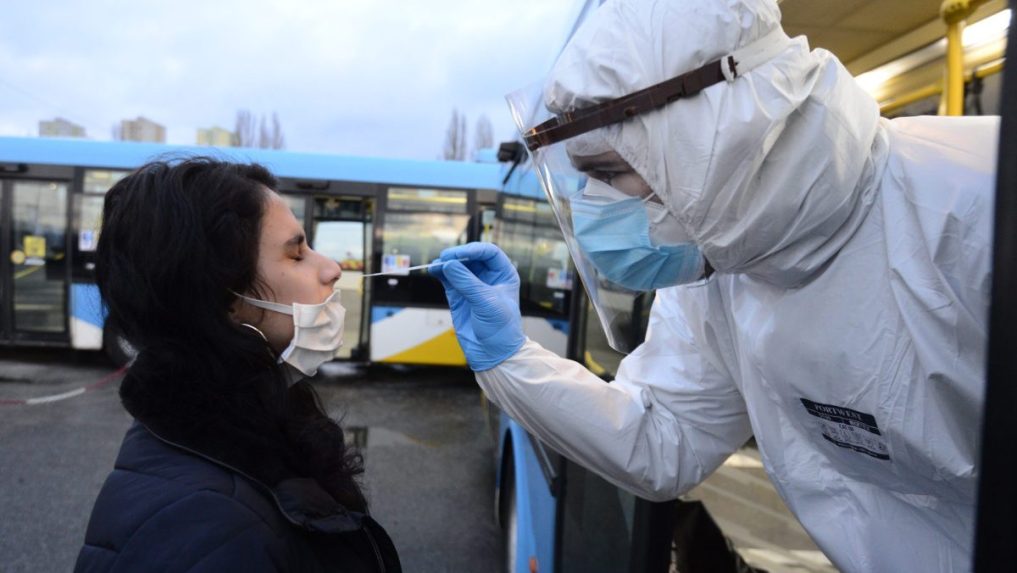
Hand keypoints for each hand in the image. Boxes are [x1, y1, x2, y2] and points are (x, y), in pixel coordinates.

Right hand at [429, 242, 524, 370]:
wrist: (493, 353)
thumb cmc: (501, 329)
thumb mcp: (486, 302)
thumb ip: (467, 282)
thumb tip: (448, 265)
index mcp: (504, 274)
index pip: (489, 252)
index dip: (473, 250)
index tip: (458, 255)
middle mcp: (488, 277)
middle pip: (471, 257)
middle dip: (457, 256)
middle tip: (444, 258)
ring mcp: (472, 286)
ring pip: (457, 267)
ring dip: (446, 264)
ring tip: (436, 265)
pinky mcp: (459, 296)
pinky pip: (448, 279)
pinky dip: (440, 273)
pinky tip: (434, 270)